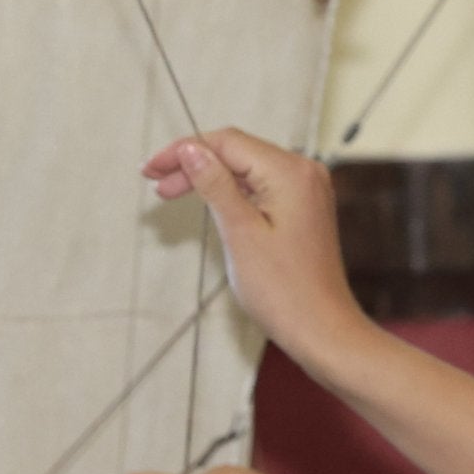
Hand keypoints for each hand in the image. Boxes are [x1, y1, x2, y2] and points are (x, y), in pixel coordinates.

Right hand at [144, 129, 367, 364]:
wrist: (322, 330)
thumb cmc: (284, 291)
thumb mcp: (240, 233)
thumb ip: (215, 185)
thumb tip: (190, 149)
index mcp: (290, 172)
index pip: (227, 142)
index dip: (184, 150)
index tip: (151, 169)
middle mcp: (304, 172)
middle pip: (237, 152)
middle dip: (193, 163)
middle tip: (155, 183)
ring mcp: (307, 189)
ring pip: (247, 169)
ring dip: (209, 178)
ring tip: (170, 192)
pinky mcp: (304, 207)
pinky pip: (262, 186)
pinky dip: (232, 192)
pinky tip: (207, 201)